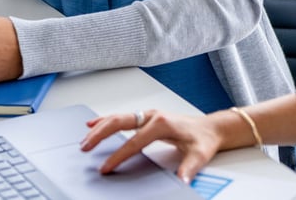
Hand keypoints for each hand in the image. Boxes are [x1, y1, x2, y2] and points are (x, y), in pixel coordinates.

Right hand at [80, 110, 223, 183]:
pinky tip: (93, 124)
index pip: (133, 142)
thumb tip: (181, 180)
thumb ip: (189, 168)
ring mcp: (149, 115)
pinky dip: (106, 120)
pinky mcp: (148, 117)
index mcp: (162, 124)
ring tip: (84, 139)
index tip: (105, 167)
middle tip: (85, 147)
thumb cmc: (204, 139)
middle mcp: (153, 116)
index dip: (118, 155)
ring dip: (99, 127)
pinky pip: (123, 117)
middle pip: (119, 122)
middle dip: (100, 134)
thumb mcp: (199, 155)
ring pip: (118, 117)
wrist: (211, 128)